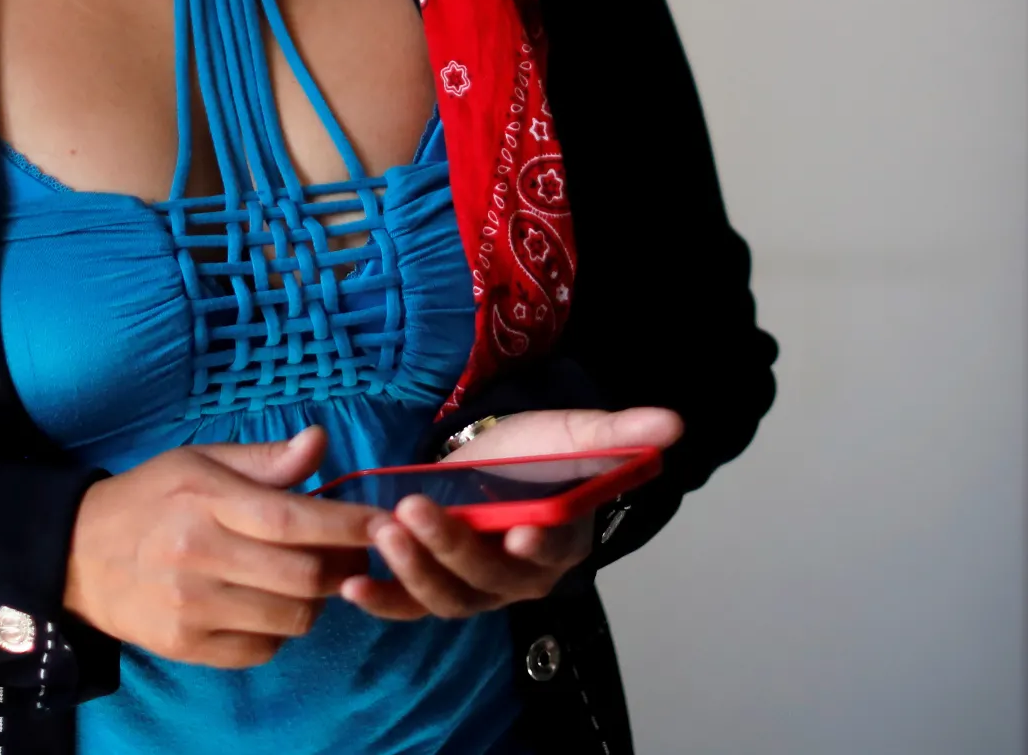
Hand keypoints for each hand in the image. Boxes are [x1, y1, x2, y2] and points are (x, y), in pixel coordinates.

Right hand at [63, 424, 382, 667]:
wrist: (78, 555)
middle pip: (303, 576)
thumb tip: (320, 441)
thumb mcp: (199, 462)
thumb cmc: (150, 499)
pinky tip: (263, 606)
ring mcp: (190, 607)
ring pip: (292, 619)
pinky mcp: (186, 646)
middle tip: (344, 554)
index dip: (347, 524)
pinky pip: (263, 650)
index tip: (385, 522)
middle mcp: (197, 555)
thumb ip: (264, 460)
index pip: (291, 518)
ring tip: (300, 579)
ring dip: (312, 601)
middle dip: (339, 567)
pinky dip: (278, 632)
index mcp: (204, 500)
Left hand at [341, 406, 682, 621]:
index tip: (520, 532)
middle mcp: (521, 577)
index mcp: (562, 542)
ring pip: (447, 596)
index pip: (553, 552)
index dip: (537, 546)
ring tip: (383, 531)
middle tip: (414, 512)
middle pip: (489, 579)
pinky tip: (353, 583)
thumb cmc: (540, 450)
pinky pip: (410, 604)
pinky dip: (383, 599)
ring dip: (412, 570)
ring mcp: (476, 585)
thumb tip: (674, 423)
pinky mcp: (434, 581)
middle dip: (451, 549)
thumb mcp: (576, 433)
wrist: (498, 455)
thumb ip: (619, 432)